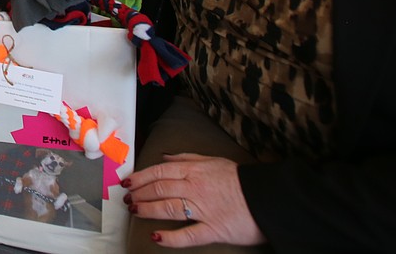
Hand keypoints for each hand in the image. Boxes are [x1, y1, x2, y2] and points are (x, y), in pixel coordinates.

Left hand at [124, 153, 264, 247]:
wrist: (268, 197)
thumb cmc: (240, 179)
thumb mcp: (213, 161)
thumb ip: (186, 158)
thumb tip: (164, 158)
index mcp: (194, 170)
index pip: (159, 172)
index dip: (140, 177)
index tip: (128, 182)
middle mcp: (195, 188)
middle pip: (159, 190)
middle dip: (139, 194)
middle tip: (127, 199)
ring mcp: (203, 210)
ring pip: (167, 208)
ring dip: (147, 210)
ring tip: (135, 211)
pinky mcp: (213, 229)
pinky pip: (188, 235)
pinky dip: (170, 237)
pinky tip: (157, 237)